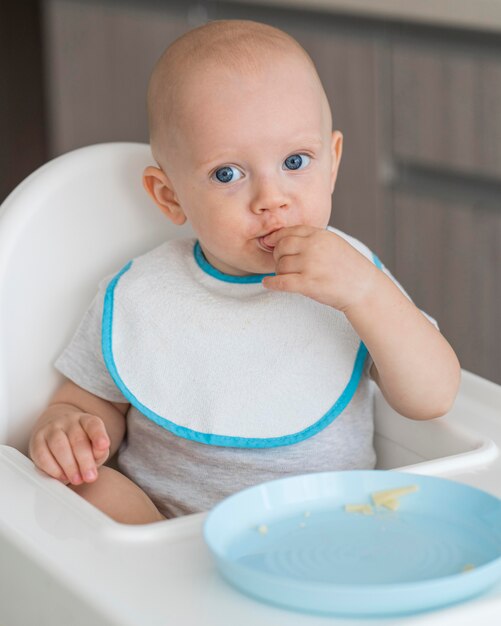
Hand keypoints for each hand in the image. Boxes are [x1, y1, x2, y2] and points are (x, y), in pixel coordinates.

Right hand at [29, 407, 110, 484]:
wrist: (58, 431)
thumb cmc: (80, 444)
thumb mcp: (95, 447)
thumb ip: (99, 451)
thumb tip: (98, 453)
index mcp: (86, 420)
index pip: (93, 424)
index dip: (99, 435)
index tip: (104, 445)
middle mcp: (69, 421)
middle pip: (77, 439)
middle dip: (85, 461)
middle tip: (89, 477)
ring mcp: (51, 429)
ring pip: (59, 446)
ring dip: (69, 466)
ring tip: (77, 479)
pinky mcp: (37, 440)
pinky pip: (42, 455)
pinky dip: (52, 468)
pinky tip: (61, 476)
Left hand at [261, 225, 378, 310]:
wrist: (363, 288)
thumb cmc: (348, 267)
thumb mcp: (333, 243)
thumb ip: (312, 239)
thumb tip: (285, 238)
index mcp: (320, 235)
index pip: (289, 231)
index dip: (276, 238)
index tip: (269, 243)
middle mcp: (314, 248)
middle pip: (281, 247)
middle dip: (277, 255)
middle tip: (281, 263)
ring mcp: (311, 266)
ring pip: (280, 266)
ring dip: (279, 272)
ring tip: (285, 275)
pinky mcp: (308, 284)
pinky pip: (281, 282)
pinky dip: (271, 284)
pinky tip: (268, 284)